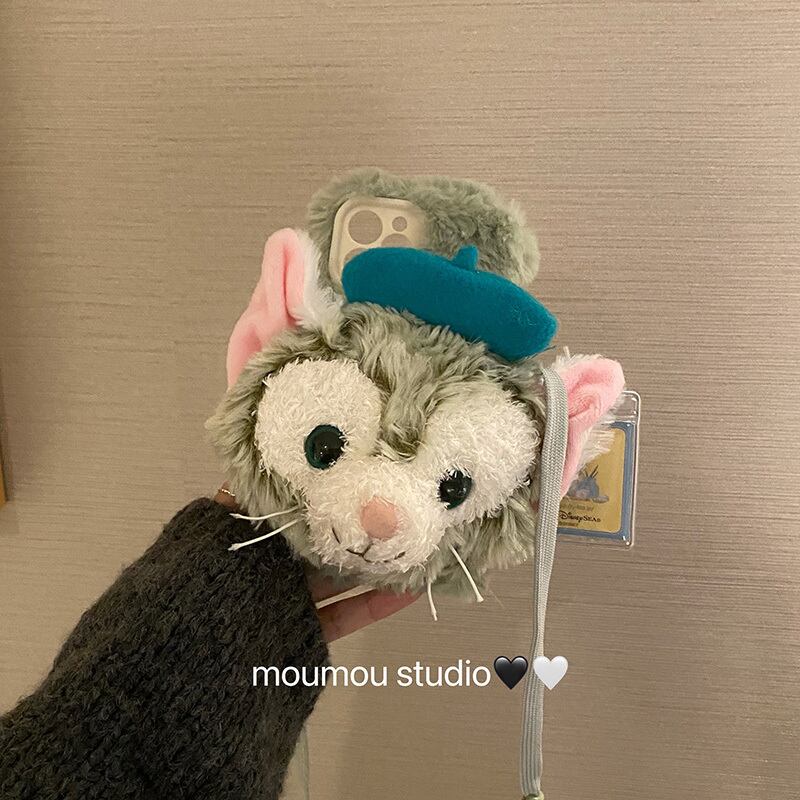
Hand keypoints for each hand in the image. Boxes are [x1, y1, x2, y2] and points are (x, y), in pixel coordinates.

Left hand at [214, 484, 418, 641]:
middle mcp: (273, 567)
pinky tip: (408, 590)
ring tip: (414, 540)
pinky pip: (344, 616)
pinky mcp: (307, 634)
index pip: (294, 508)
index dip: (325, 492)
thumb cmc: (205, 585)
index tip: (359, 472)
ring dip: (376, 562)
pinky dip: (375, 605)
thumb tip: (257, 467)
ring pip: (341, 577)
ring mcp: (293, 602)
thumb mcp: (213, 532)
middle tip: (399, 503)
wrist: (191, 657)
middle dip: (358, 524)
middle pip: (324, 540)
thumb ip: (238, 501)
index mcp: (252, 538)